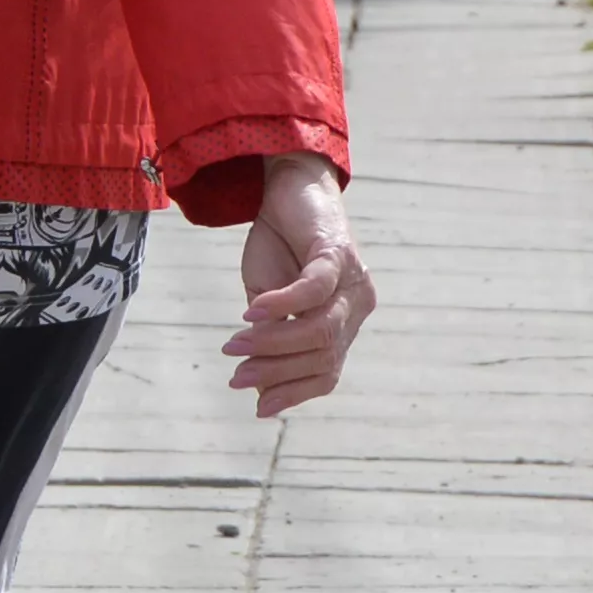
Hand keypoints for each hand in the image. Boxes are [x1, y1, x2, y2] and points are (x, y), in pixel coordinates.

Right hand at [226, 154, 376, 416]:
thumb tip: (258, 385)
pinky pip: (314, 290)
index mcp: (344, 323)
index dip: (294, 393)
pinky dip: (282, 305)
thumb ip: (269, 337)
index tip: (258, 407)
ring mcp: (352, 281)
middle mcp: (357, 306)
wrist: (285, 186)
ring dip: (273, 343)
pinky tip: (251, 311)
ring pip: (320, 330)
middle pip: (323, 356)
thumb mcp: (266, 301)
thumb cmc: (277, 245)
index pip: (326, 373)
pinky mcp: (338, 254)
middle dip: (275, 371)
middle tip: (236, 375)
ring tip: (235, 345)